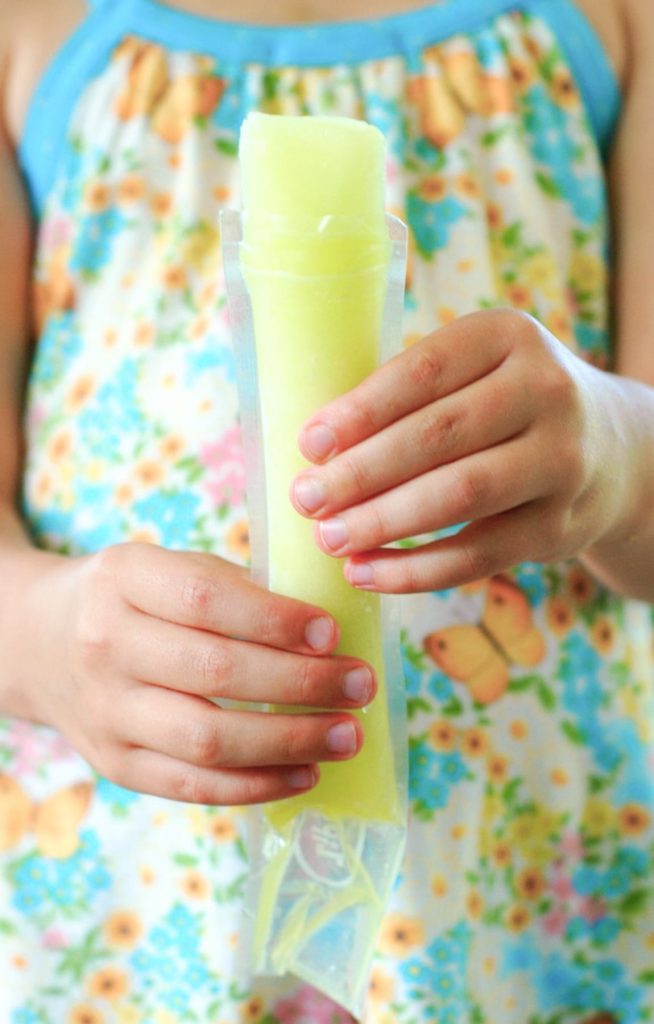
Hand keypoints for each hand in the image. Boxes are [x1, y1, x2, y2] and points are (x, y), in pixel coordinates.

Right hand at [15, 543, 375, 803]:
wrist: (40, 641)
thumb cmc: (132, 598)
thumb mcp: (168, 566)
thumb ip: (235, 588)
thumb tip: (325, 630)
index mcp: (124, 579)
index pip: (205, 599)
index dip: (274, 620)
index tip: (332, 633)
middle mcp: (106, 645)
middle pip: (213, 672)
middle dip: (301, 683)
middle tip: (360, 685)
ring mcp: (106, 711)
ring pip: (205, 740)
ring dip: (289, 741)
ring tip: (347, 735)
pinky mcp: (114, 763)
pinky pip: (191, 786)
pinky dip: (256, 786)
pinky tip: (305, 772)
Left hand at [290, 309, 626, 592]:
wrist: (611, 450)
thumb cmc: (505, 406)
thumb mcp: (476, 371)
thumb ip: (410, 395)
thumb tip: (315, 449)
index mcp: (507, 337)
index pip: (425, 371)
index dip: (361, 410)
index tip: (309, 443)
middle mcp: (545, 390)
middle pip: (437, 435)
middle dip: (361, 472)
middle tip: (305, 499)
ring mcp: (560, 460)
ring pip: (459, 495)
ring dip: (383, 522)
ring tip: (328, 540)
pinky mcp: (559, 525)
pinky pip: (478, 555)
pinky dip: (415, 570)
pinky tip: (366, 573)